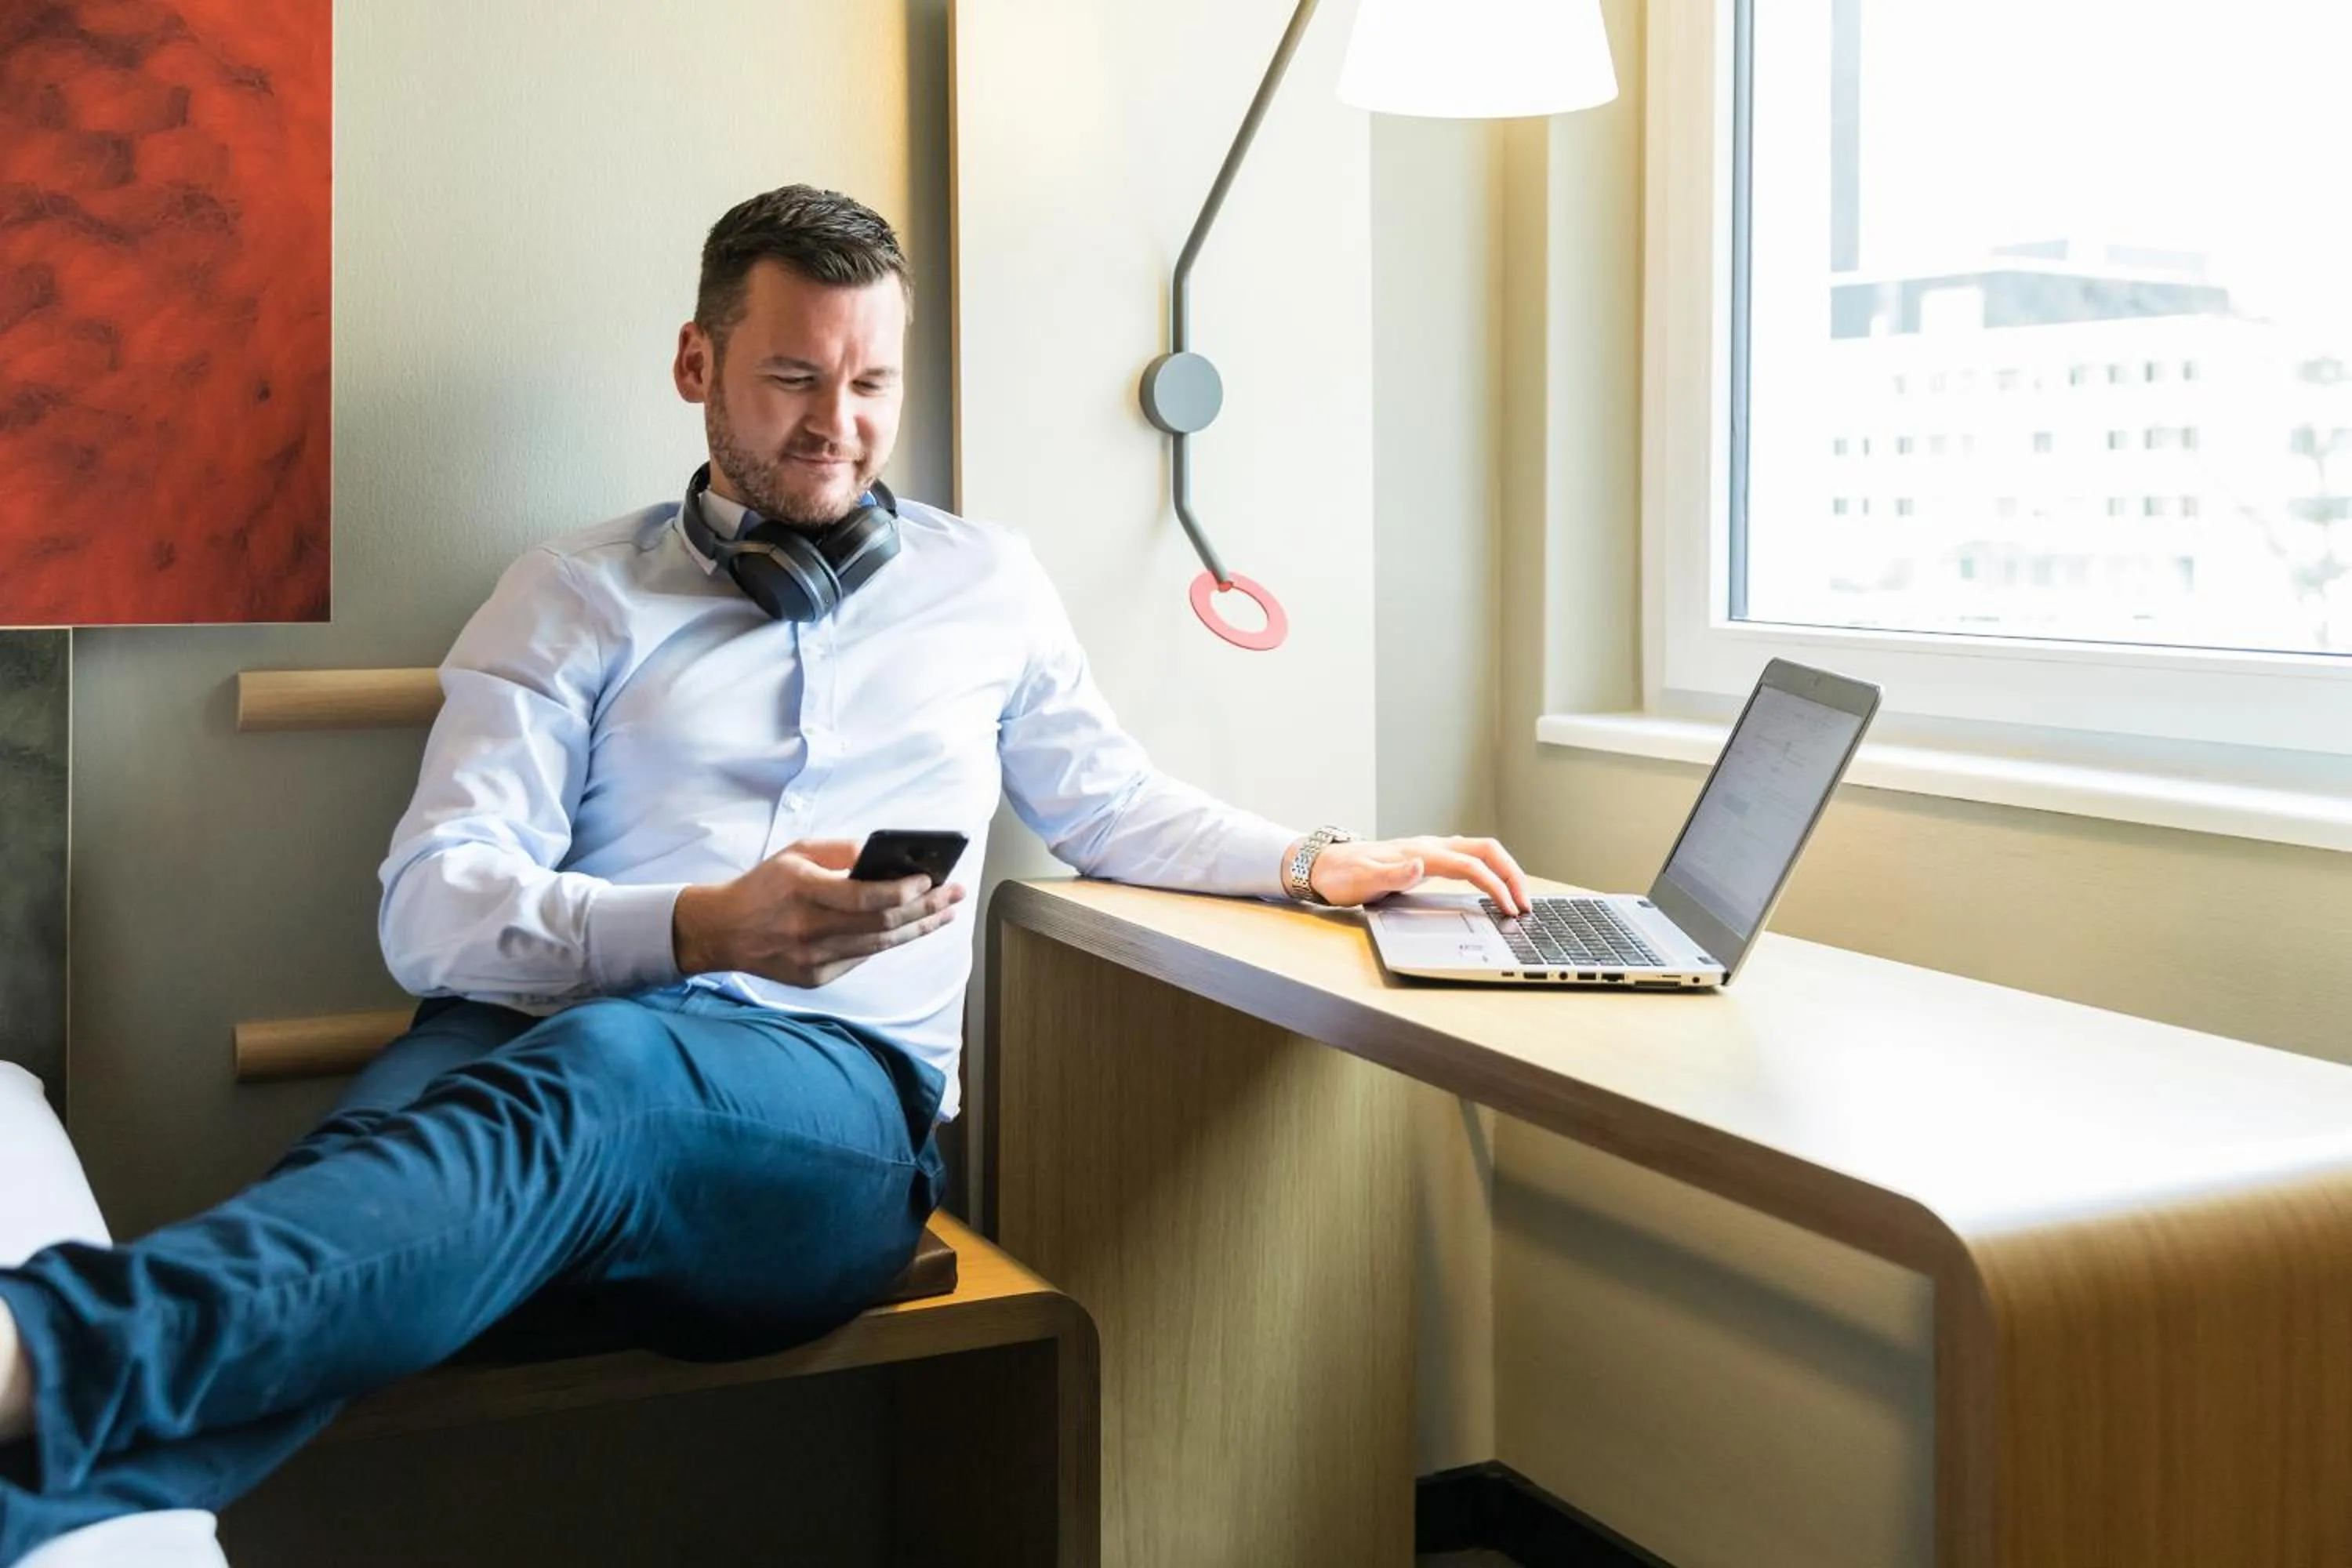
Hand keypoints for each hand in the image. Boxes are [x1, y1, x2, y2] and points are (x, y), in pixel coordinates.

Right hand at [672, 839, 965, 988]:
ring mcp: (813, 958)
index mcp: (803, 890)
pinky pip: (862, 958)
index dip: (902, 891)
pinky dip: (888, 942)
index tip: (930, 879)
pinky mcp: (815, 977)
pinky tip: (912, 928)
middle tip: (955, 894)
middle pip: (882, 925)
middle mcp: (809, 928)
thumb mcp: (796, 852)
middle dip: (925, 908)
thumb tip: (885, 855)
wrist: (724, 931)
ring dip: (919, 928)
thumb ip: (841, 852)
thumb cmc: (765, 885)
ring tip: (946, 912)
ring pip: (880, 946)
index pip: (864, 897)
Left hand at [1300, 834, 1532, 915]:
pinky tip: (1494, 888)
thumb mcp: (1362, 879)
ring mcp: (1431, 851)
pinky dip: (1490, 871)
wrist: (1324, 865)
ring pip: (1481, 851)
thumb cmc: (1342, 875)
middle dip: (1512, 874)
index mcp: (1421, 852)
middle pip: (1487, 850)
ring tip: (1519, 898)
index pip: (1471, 866)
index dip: (1496, 886)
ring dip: (1504, 871)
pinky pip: (1469, 859)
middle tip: (1527, 903)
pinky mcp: (1429, 859)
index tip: (1511, 909)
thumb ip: (1392, 873)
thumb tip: (1419, 866)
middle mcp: (1431, 846)